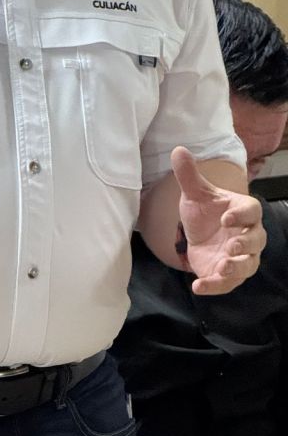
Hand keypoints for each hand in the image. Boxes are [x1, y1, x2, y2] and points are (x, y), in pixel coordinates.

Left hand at [172, 146, 264, 294]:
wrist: (199, 233)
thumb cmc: (204, 210)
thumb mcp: (194, 193)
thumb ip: (188, 174)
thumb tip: (178, 149)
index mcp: (243, 212)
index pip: (251, 212)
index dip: (241, 215)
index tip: (226, 218)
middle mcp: (248, 236)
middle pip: (257, 241)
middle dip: (245, 244)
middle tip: (231, 247)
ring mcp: (240, 257)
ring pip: (248, 265)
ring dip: (236, 269)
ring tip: (221, 268)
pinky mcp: (228, 275)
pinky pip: (226, 284)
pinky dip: (214, 286)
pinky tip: (197, 286)